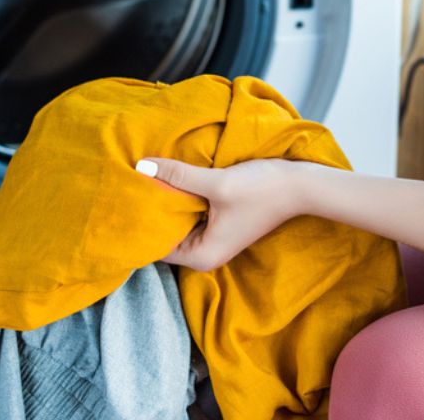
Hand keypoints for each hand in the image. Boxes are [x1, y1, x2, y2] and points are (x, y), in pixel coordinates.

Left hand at [136, 157, 312, 271]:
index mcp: (201, 256)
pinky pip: (191, 216)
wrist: (300, 185)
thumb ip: (177, 176)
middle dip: (151, 212)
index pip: (155, 246)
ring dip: (167, 204)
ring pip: (178, 224)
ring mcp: (213, 240)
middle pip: (165, 236)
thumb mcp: (216, 182)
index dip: (140, 224)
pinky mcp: (220, 225)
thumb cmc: (261, 190)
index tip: (124, 200)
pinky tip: (170, 180)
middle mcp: (205, 255)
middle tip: (130, 185)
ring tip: (145, 180)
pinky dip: (181, 201)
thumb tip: (141, 167)